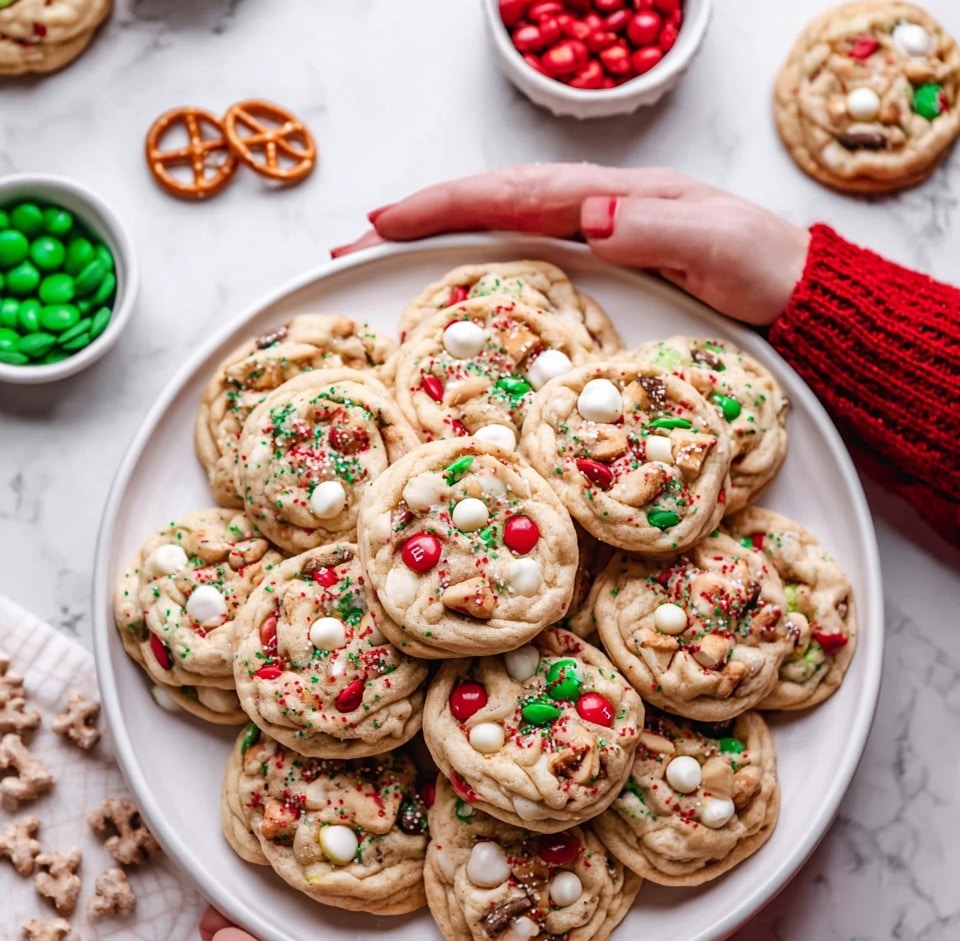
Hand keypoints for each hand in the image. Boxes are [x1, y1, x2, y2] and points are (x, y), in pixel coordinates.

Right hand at [334, 164, 809, 326]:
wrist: (791, 287)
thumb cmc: (760, 266)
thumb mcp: (719, 244)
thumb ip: (658, 225)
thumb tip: (588, 215)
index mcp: (611, 196)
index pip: (512, 193)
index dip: (446, 205)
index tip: (387, 223)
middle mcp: (591, 206)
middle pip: (487, 202)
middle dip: (415, 219)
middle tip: (350, 246)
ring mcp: (591, 232)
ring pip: (494, 225)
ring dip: (431, 238)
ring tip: (372, 259)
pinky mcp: (594, 262)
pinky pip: (518, 253)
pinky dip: (471, 258)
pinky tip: (444, 276)